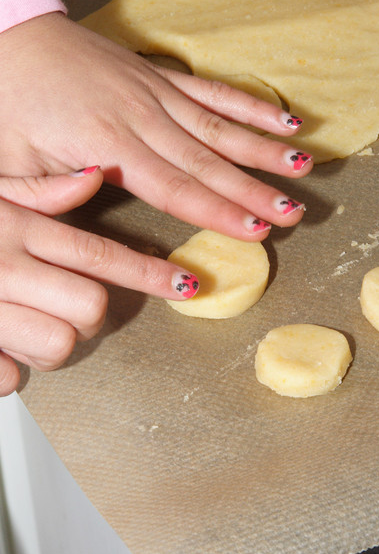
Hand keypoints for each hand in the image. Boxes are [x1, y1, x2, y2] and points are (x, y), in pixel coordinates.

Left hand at [0, 12, 311, 240]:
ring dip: (263, 148)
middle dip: (254, 190)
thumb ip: (48, 192)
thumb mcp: (6, 162)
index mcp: (105, 144)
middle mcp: (140, 117)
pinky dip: (249, 104)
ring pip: (219, 126)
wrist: (9, 36)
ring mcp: (154, 92)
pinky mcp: (158, 75)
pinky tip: (281, 118)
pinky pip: (212, 91)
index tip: (254, 230)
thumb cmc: (7, 104)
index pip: (175, 188)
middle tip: (293, 212)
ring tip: (302, 167)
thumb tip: (99, 189)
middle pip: (208, 161)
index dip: (219, 211)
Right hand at [0, 168, 200, 395]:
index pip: (102, 253)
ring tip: (25, 322)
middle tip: (68, 303)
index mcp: (15, 229)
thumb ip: (40, 191)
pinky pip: (10, 376)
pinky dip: (8, 367)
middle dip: (90, 312)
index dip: (151, 272)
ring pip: (60, 345)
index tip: (185, 284)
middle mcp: (3, 268)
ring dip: (52, 341)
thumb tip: (94, 176)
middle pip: (92, 306)